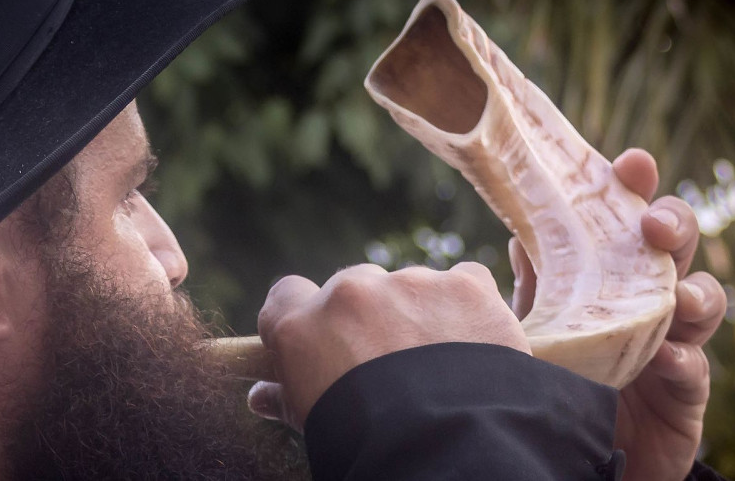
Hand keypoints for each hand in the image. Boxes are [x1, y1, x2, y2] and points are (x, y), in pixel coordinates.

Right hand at [249, 262, 528, 430]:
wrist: (443, 450)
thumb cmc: (363, 444)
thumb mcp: (313, 422)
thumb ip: (285, 398)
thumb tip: (259, 397)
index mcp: (301, 325)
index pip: (287, 295)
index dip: (306, 314)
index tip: (323, 337)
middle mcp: (350, 293)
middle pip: (355, 288)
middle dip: (369, 316)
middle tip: (391, 362)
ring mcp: (409, 285)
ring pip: (411, 287)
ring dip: (420, 314)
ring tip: (441, 367)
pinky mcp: (464, 287)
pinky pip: (464, 284)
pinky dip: (467, 310)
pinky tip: (474, 347)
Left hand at [509, 148, 726, 480]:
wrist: (581, 454)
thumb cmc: (562, 377)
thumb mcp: (541, 326)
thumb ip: (539, 283)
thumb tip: (518, 230)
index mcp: (615, 273)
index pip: (629, 220)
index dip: (637, 188)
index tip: (632, 164)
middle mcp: (650, 298)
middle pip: (676, 248)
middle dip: (673, 225)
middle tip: (654, 225)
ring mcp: (675, 343)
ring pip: (703, 301)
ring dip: (691, 291)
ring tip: (674, 294)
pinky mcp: (685, 394)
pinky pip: (694, 370)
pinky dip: (683, 360)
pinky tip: (666, 357)